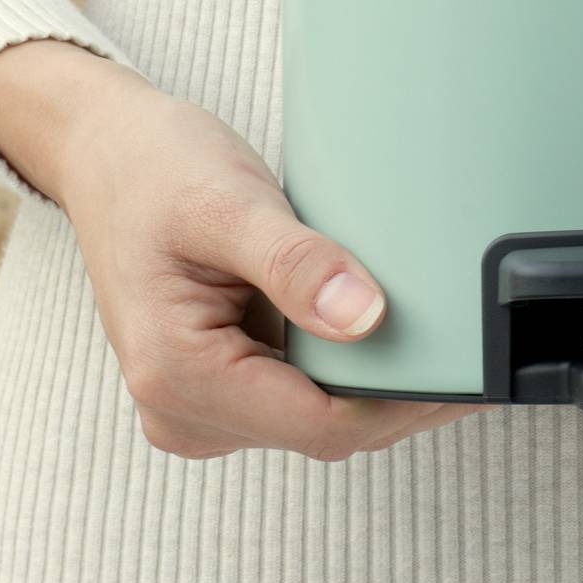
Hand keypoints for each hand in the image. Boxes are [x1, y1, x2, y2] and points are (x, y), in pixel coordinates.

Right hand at [0, 38, 484, 461]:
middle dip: (402, 395)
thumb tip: (366, 320)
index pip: (322, 424)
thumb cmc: (155, 169)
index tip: (470, 369)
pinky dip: (349, 364)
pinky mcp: (220, 384)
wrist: (106, 154)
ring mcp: (200, 405)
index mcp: (177, 376)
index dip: (404, 403)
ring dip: (378, 382)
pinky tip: (388, 325)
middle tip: (476, 345)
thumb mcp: (227, 202)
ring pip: (320, 416)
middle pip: (326, 429)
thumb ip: (295, 263)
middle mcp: (183, 410)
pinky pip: (302, 391)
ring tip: (439, 330)